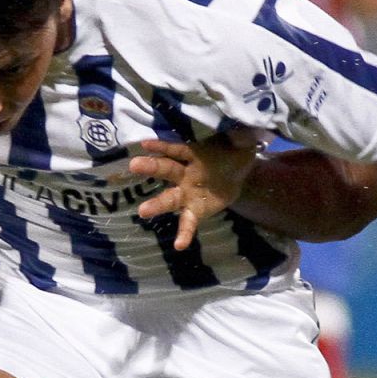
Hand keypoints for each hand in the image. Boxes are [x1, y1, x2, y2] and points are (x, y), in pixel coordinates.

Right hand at [130, 134, 261, 250]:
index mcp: (193, 155)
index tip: (144, 144)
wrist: (239, 176)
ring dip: (156, 205)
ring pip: (170, 199)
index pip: (176, 149)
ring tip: (143, 211)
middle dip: (150, 167)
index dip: (162, 146)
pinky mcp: (196, 211)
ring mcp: (187, 194)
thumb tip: (242, 132)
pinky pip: (188, 222)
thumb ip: (239, 137)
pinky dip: (184, 233)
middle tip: (134, 165)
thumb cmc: (231, 154)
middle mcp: (184, 174)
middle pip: (166, 170)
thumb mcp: (239, 142)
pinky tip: (179, 245)